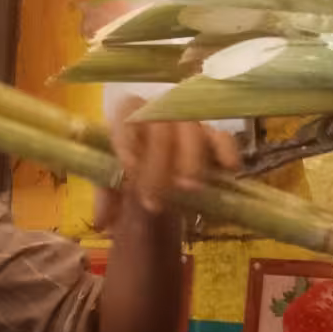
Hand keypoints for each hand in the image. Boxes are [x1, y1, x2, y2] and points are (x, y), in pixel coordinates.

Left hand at [102, 111, 239, 225]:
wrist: (154, 189)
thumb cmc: (129, 183)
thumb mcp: (112, 191)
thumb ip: (106, 198)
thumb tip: (103, 221)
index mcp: (128, 120)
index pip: (127, 110)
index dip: (128, 135)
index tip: (129, 168)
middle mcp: (158, 117)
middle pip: (160, 124)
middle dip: (158, 162)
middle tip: (155, 202)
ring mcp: (187, 126)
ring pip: (192, 127)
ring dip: (191, 158)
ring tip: (190, 190)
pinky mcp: (212, 139)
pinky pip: (222, 137)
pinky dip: (226, 150)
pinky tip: (229, 169)